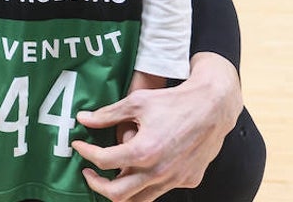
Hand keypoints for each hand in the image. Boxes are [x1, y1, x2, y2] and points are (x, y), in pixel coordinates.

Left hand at [71, 54, 241, 201]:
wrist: (213, 107)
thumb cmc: (174, 101)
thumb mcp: (137, 101)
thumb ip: (108, 114)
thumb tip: (83, 118)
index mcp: (143, 150)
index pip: (103, 161)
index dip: (86, 153)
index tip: (79, 146)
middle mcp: (158, 171)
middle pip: (117, 194)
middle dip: (97, 185)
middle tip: (89, 172)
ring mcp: (174, 179)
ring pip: (139, 199)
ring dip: (120, 191)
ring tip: (110, 175)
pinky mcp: (187, 180)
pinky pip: (160, 190)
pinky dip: (145, 185)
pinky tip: (139, 170)